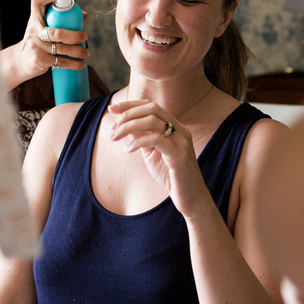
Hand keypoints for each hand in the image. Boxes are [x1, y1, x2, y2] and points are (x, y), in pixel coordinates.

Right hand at [0, 0, 88, 90]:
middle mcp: (33, 32)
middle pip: (57, 32)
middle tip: (84, 36)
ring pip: (62, 48)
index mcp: (34, 20)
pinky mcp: (39, 60)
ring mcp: (36, 47)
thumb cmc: (36, 43)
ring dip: (78, 51)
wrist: (18, 62)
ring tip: (86, 52)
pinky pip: (61, 61)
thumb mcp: (41, 30)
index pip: (37, 1)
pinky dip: (74, 64)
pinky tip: (81, 63)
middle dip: (74, 35)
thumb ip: (58, 22)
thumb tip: (83, 15)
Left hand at [107, 99, 211, 217]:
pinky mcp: (179, 156)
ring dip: (129, 126)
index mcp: (175, 127)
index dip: (130, 105)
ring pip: (153, 121)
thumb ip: (142, 137)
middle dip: (128, 113)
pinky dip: (138, 141)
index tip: (112, 109)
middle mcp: (180, 130)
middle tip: (112, 126)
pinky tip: (128, 150)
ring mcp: (182, 142)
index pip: (152, 106)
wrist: (191, 199)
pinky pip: (156, 140)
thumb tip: (124, 124)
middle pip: (152, 108)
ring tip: (115, 136)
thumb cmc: (171, 177)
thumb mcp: (152, 153)